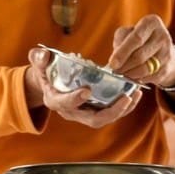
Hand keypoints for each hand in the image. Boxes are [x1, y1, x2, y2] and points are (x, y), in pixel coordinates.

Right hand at [26, 46, 141, 128]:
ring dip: (122, 109)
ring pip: (105, 118)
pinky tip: (135, 93)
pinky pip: (111, 113)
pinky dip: (124, 106)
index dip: (74, 99)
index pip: (64, 104)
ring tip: (135, 94)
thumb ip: (39, 58)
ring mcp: (84, 113)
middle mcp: (71, 112)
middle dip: (111, 111)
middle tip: (126, 98)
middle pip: (92, 119)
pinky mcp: (95, 110)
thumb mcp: (39, 62)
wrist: (50, 82)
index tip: (86, 90)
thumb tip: (44, 54)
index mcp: (55, 100)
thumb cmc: (45, 70)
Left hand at [109, 15, 174, 86]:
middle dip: (124, 66)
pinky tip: (134, 75)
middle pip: (139, 56)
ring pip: (145, 68)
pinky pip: (150, 77)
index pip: (136, 38)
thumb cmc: (140, 39)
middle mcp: (162, 36)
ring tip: (123, 73)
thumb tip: (115, 58)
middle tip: (115, 70)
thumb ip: (120, 40)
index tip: (112, 64)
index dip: (122, 53)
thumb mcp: (128, 32)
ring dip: (130, 74)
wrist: (162, 50)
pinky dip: (139, 78)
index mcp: (151, 22)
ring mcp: (168, 52)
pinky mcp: (168, 67)